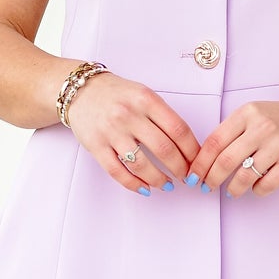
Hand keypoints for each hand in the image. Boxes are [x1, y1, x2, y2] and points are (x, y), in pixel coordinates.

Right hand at [65, 72, 200, 194]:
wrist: (81, 90)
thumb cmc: (117, 94)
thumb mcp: (143, 95)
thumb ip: (163, 116)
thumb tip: (187, 146)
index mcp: (146, 100)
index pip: (178, 129)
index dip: (192, 151)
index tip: (197, 162)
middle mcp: (129, 115)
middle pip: (164, 149)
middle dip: (180, 168)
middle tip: (186, 177)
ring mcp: (111, 131)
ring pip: (141, 164)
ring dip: (158, 179)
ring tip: (167, 184)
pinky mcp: (96, 145)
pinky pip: (117, 171)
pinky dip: (134, 184)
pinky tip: (145, 188)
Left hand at [189, 96, 278, 197]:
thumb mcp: (253, 115)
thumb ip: (231, 132)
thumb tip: (205, 161)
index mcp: (247, 113)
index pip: (215, 142)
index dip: (200, 163)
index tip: (193, 175)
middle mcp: (262, 128)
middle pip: (225, 161)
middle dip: (211, 179)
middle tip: (207, 187)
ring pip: (244, 176)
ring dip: (233, 189)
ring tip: (231, 192)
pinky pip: (266, 185)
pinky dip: (256, 190)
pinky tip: (255, 187)